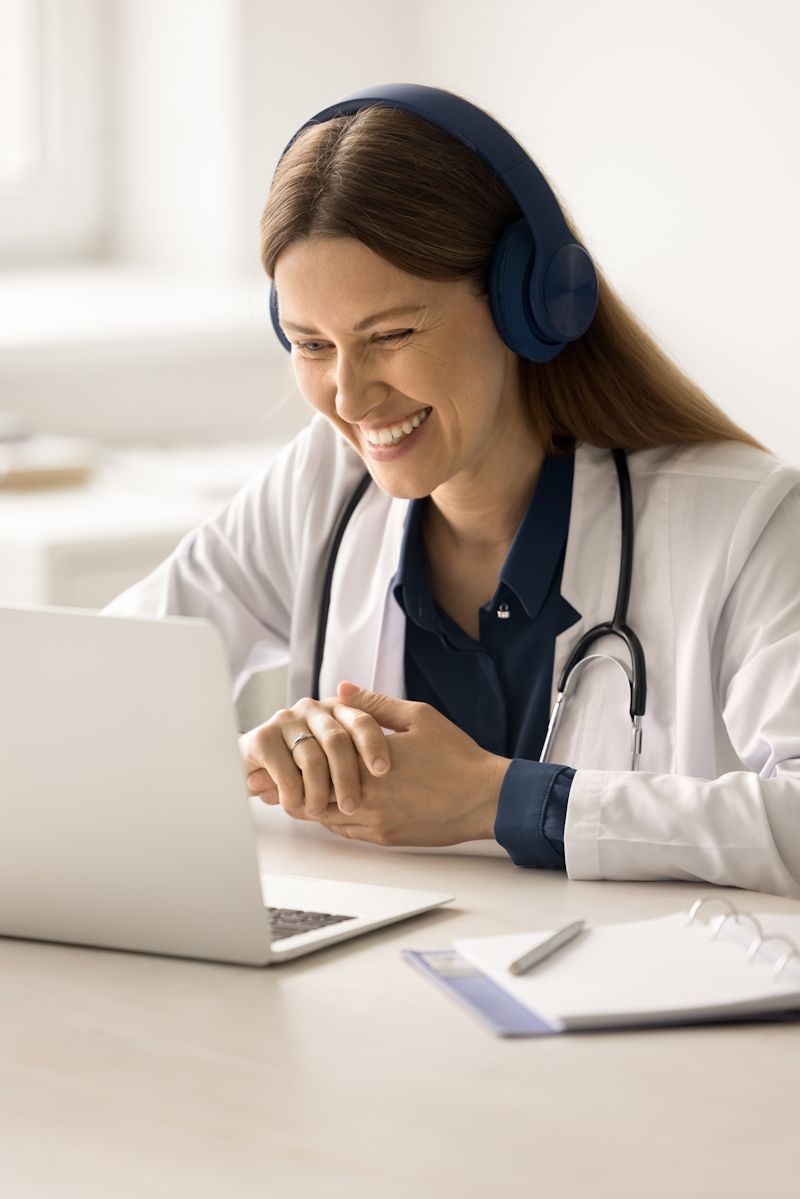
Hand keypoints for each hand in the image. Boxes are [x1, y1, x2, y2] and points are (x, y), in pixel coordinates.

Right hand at [239, 694, 390, 819]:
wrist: (257, 768)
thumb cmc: (310, 764)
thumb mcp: (343, 759)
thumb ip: (365, 752)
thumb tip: (388, 764)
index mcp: (338, 709)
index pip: (362, 721)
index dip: (373, 745)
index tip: (383, 771)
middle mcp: (313, 709)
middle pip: (337, 741)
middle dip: (347, 777)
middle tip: (352, 806)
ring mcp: (286, 721)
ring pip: (311, 758)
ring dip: (318, 792)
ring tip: (320, 811)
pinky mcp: (262, 738)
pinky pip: (285, 771)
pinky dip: (294, 794)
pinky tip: (296, 804)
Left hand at [315, 681, 510, 846]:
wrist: (486, 797)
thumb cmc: (455, 755)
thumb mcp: (417, 717)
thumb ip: (374, 704)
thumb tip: (340, 690)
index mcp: (367, 764)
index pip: (316, 761)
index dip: (306, 751)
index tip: (304, 741)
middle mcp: (365, 798)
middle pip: (313, 793)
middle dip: (306, 778)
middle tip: (303, 765)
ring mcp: (374, 823)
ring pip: (326, 817)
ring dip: (320, 800)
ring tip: (320, 782)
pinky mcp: (386, 839)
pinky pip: (347, 832)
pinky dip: (338, 818)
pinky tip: (344, 801)